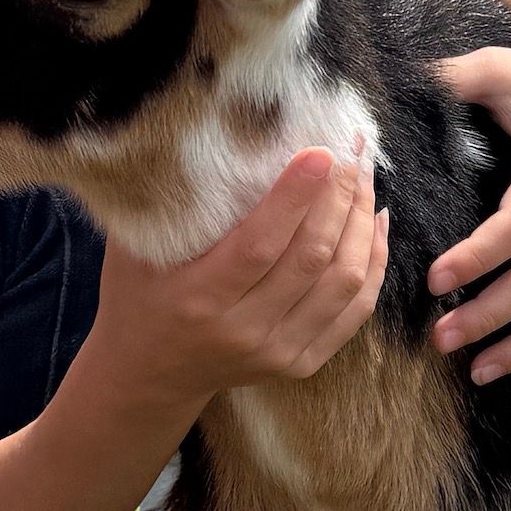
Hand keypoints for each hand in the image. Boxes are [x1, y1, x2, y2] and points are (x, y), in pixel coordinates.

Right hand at [107, 149, 387, 397]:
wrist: (149, 372)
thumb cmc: (139, 294)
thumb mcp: (135, 249)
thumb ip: (170, 203)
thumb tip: (217, 138)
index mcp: (198, 299)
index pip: (259, 245)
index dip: (294, 197)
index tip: (320, 152)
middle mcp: (242, 331)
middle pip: (311, 258)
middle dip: (338, 197)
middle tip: (349, 153)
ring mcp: (277, 352)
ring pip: (344, 282)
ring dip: (361, 223)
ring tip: (363, 180)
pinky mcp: (302, 363)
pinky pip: (356, 309)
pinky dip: (373, 262)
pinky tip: (375, 222)